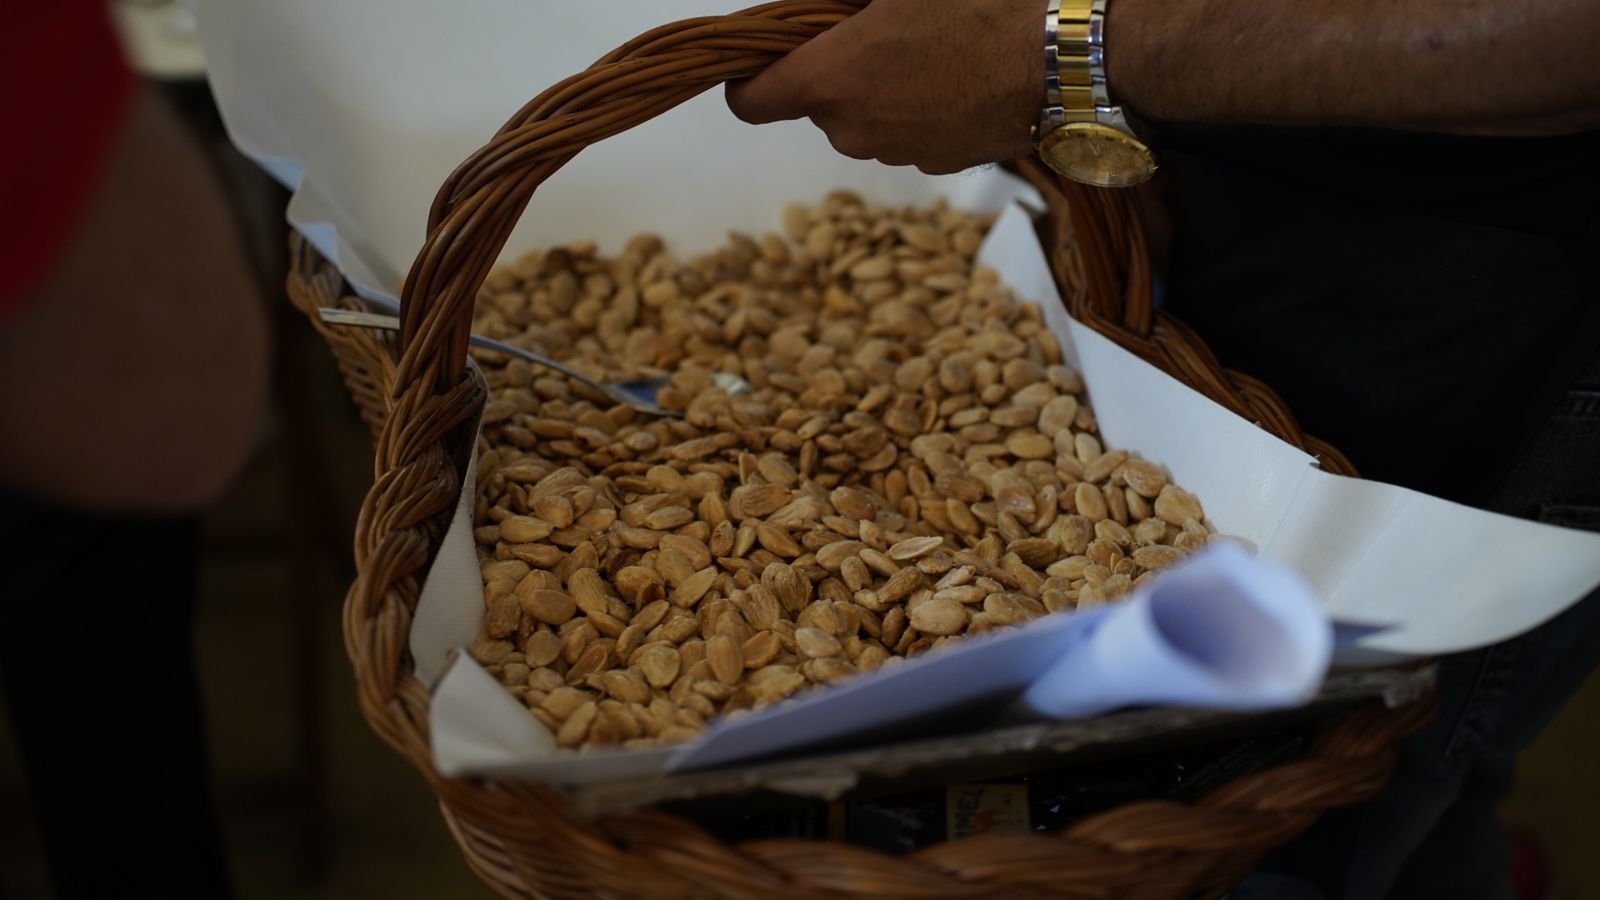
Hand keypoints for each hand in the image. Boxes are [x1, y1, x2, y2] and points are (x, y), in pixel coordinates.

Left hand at [726, 0, 1044, 174]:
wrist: (1061, 57)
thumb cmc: (978, 6)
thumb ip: (843, 2)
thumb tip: (831, 11)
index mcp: (829, 80)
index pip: (751, 101)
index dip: (747, 83)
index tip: (758, 66)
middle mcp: (852, 129)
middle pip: (818, 106)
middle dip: (836, 75)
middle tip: (875, 34)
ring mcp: (895, 152)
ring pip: (866, 120)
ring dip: (881, 92)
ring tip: (927, 51)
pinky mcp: (937, 164)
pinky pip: (907, 134)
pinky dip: (919, 111)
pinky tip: (956, 76)